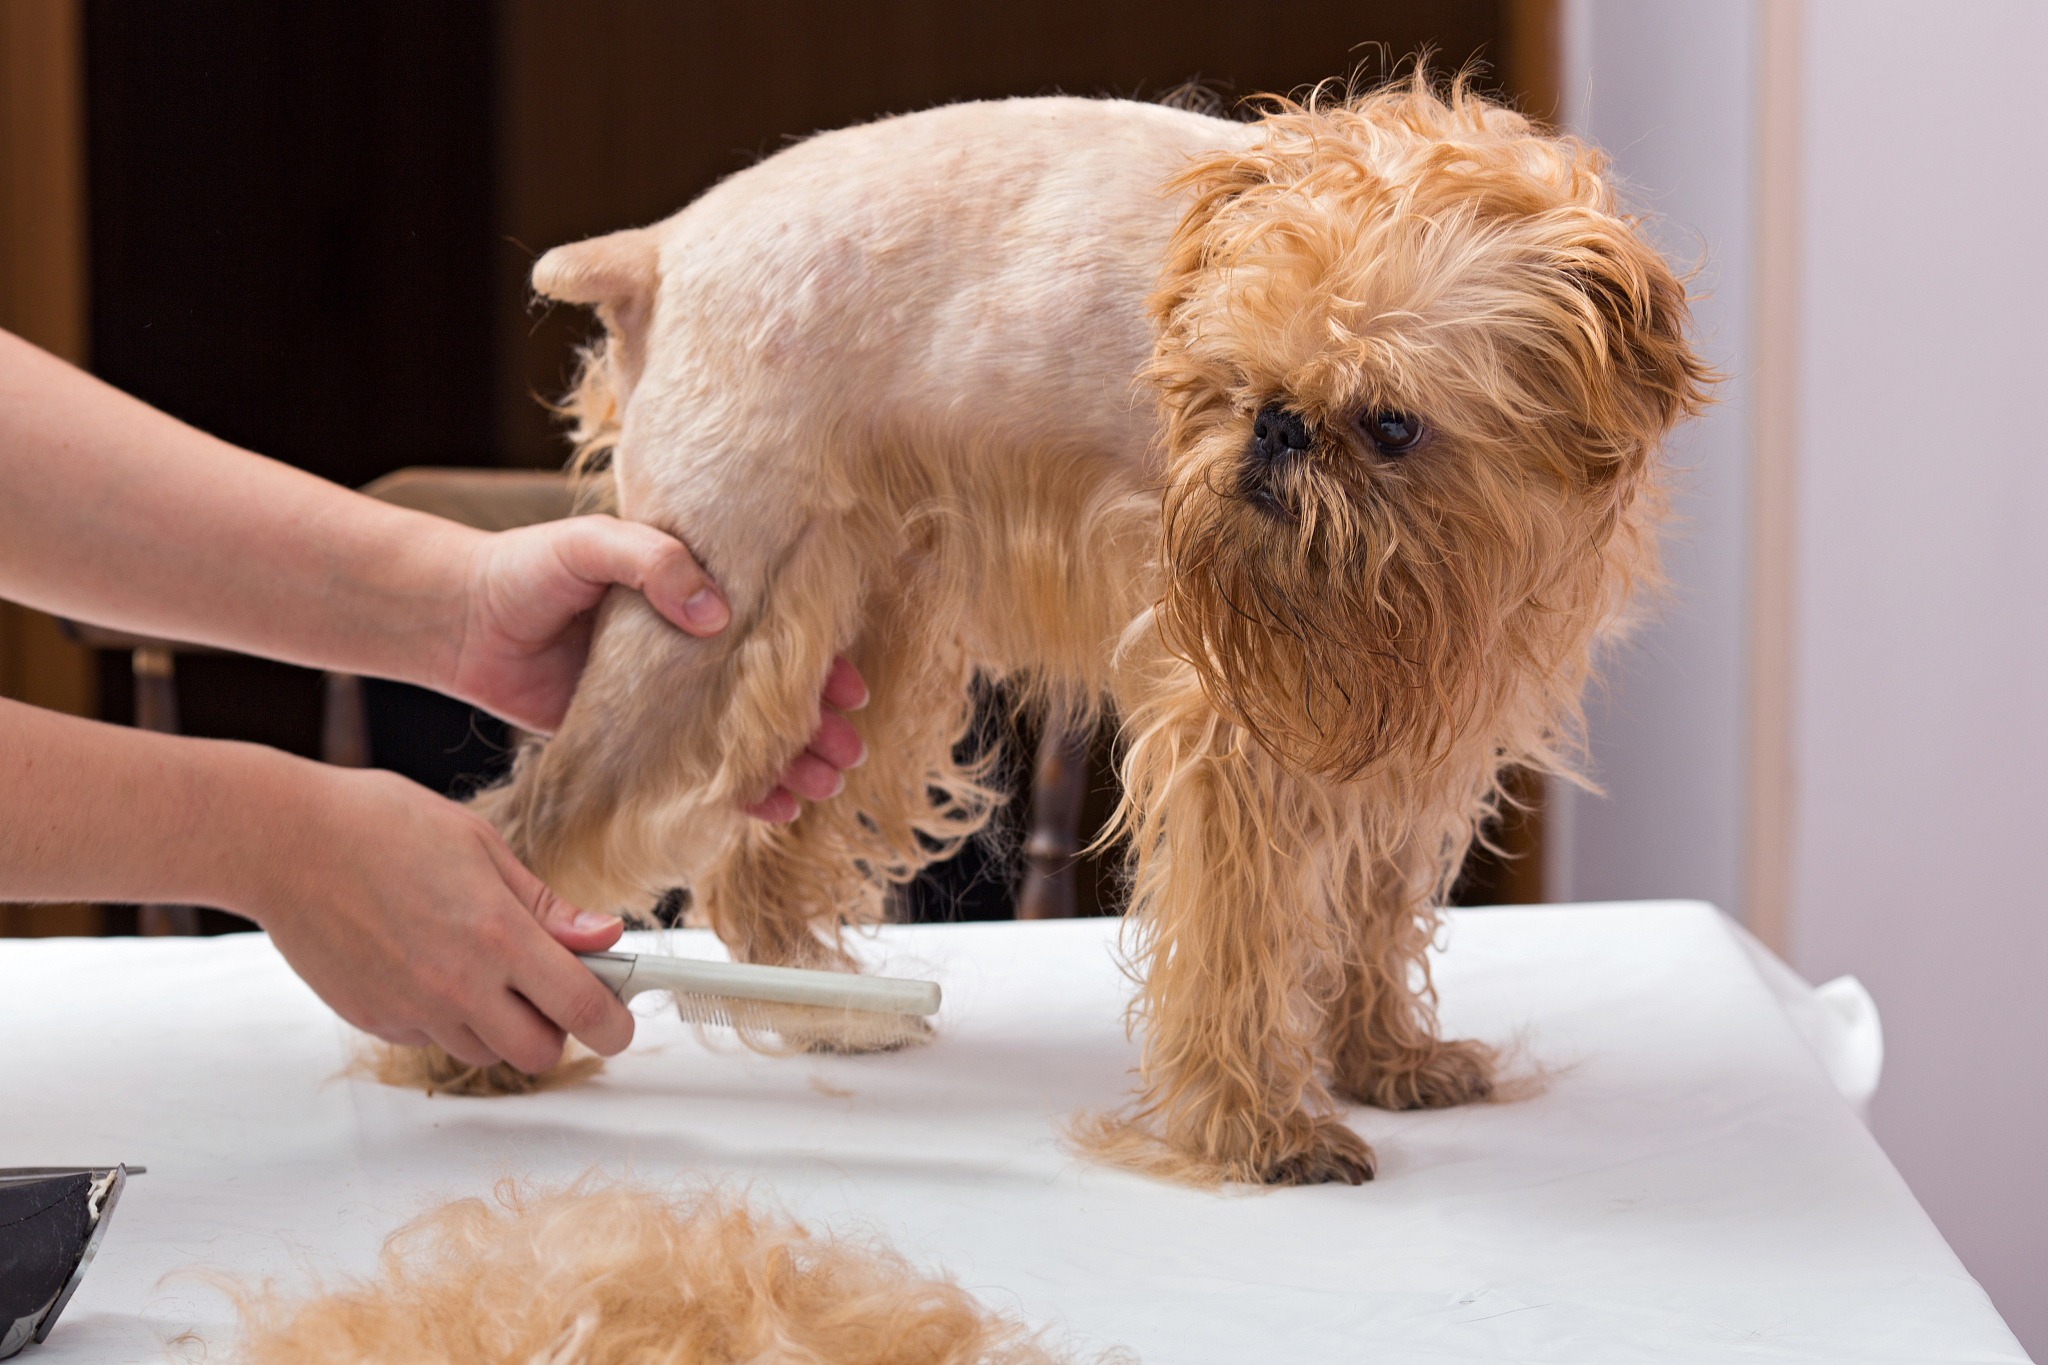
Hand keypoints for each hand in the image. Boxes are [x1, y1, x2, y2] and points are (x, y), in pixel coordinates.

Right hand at [251, 763, 631, 1073]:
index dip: (613, 1023)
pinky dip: (445, 1016)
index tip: (620, 1021)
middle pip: (538, 1053)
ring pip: (484, 1052)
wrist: (282, 842)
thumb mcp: (480, 846)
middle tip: (548, 987)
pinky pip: (431, 1038)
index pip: (582, 1007)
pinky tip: (426, 963)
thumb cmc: (381, 825)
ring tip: (478, 965)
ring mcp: (413, 1009)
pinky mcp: (374, 1020)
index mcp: (498, 935)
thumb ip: (545, 905)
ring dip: (499, 1025)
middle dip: (556, 1029)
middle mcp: (458, 984)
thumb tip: (604, 935)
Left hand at [446, 515, 866, 816]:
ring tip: (818, 790)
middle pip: (770, 697)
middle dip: (817, 728)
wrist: (459, 620)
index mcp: (695, 598)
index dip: (821, 664)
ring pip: (741, 742)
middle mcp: (690, 653)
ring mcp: (664, 703)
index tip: (850, 690)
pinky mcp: (632, 743)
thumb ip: (652, 562)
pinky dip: (732, 795)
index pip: (776, 634)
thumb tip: (716, 610)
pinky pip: (692, 774)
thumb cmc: (525, 568)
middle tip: (845, 756)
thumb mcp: (593, 543)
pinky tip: (766, 810)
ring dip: (786, 766)